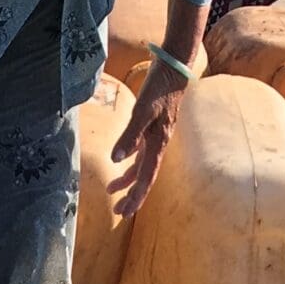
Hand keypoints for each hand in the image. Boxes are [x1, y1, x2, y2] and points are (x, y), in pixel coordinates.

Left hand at [109, 60, 188, 217]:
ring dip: (127, 180)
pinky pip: (141, 153)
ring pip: (141, 166)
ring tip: (111, 190)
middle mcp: (158, 145)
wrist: (173, 69)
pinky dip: (131, 162)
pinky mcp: (153, 128)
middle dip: (131, 196)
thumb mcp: (142, 111)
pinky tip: (121, 161)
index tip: (124, 213)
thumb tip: (116, 159)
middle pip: (143, 178)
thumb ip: (130, 135)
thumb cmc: (159, 88)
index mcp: (157, 144)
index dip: (135, 197)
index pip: (145, 179)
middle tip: (118, 213)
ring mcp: (156, 137)